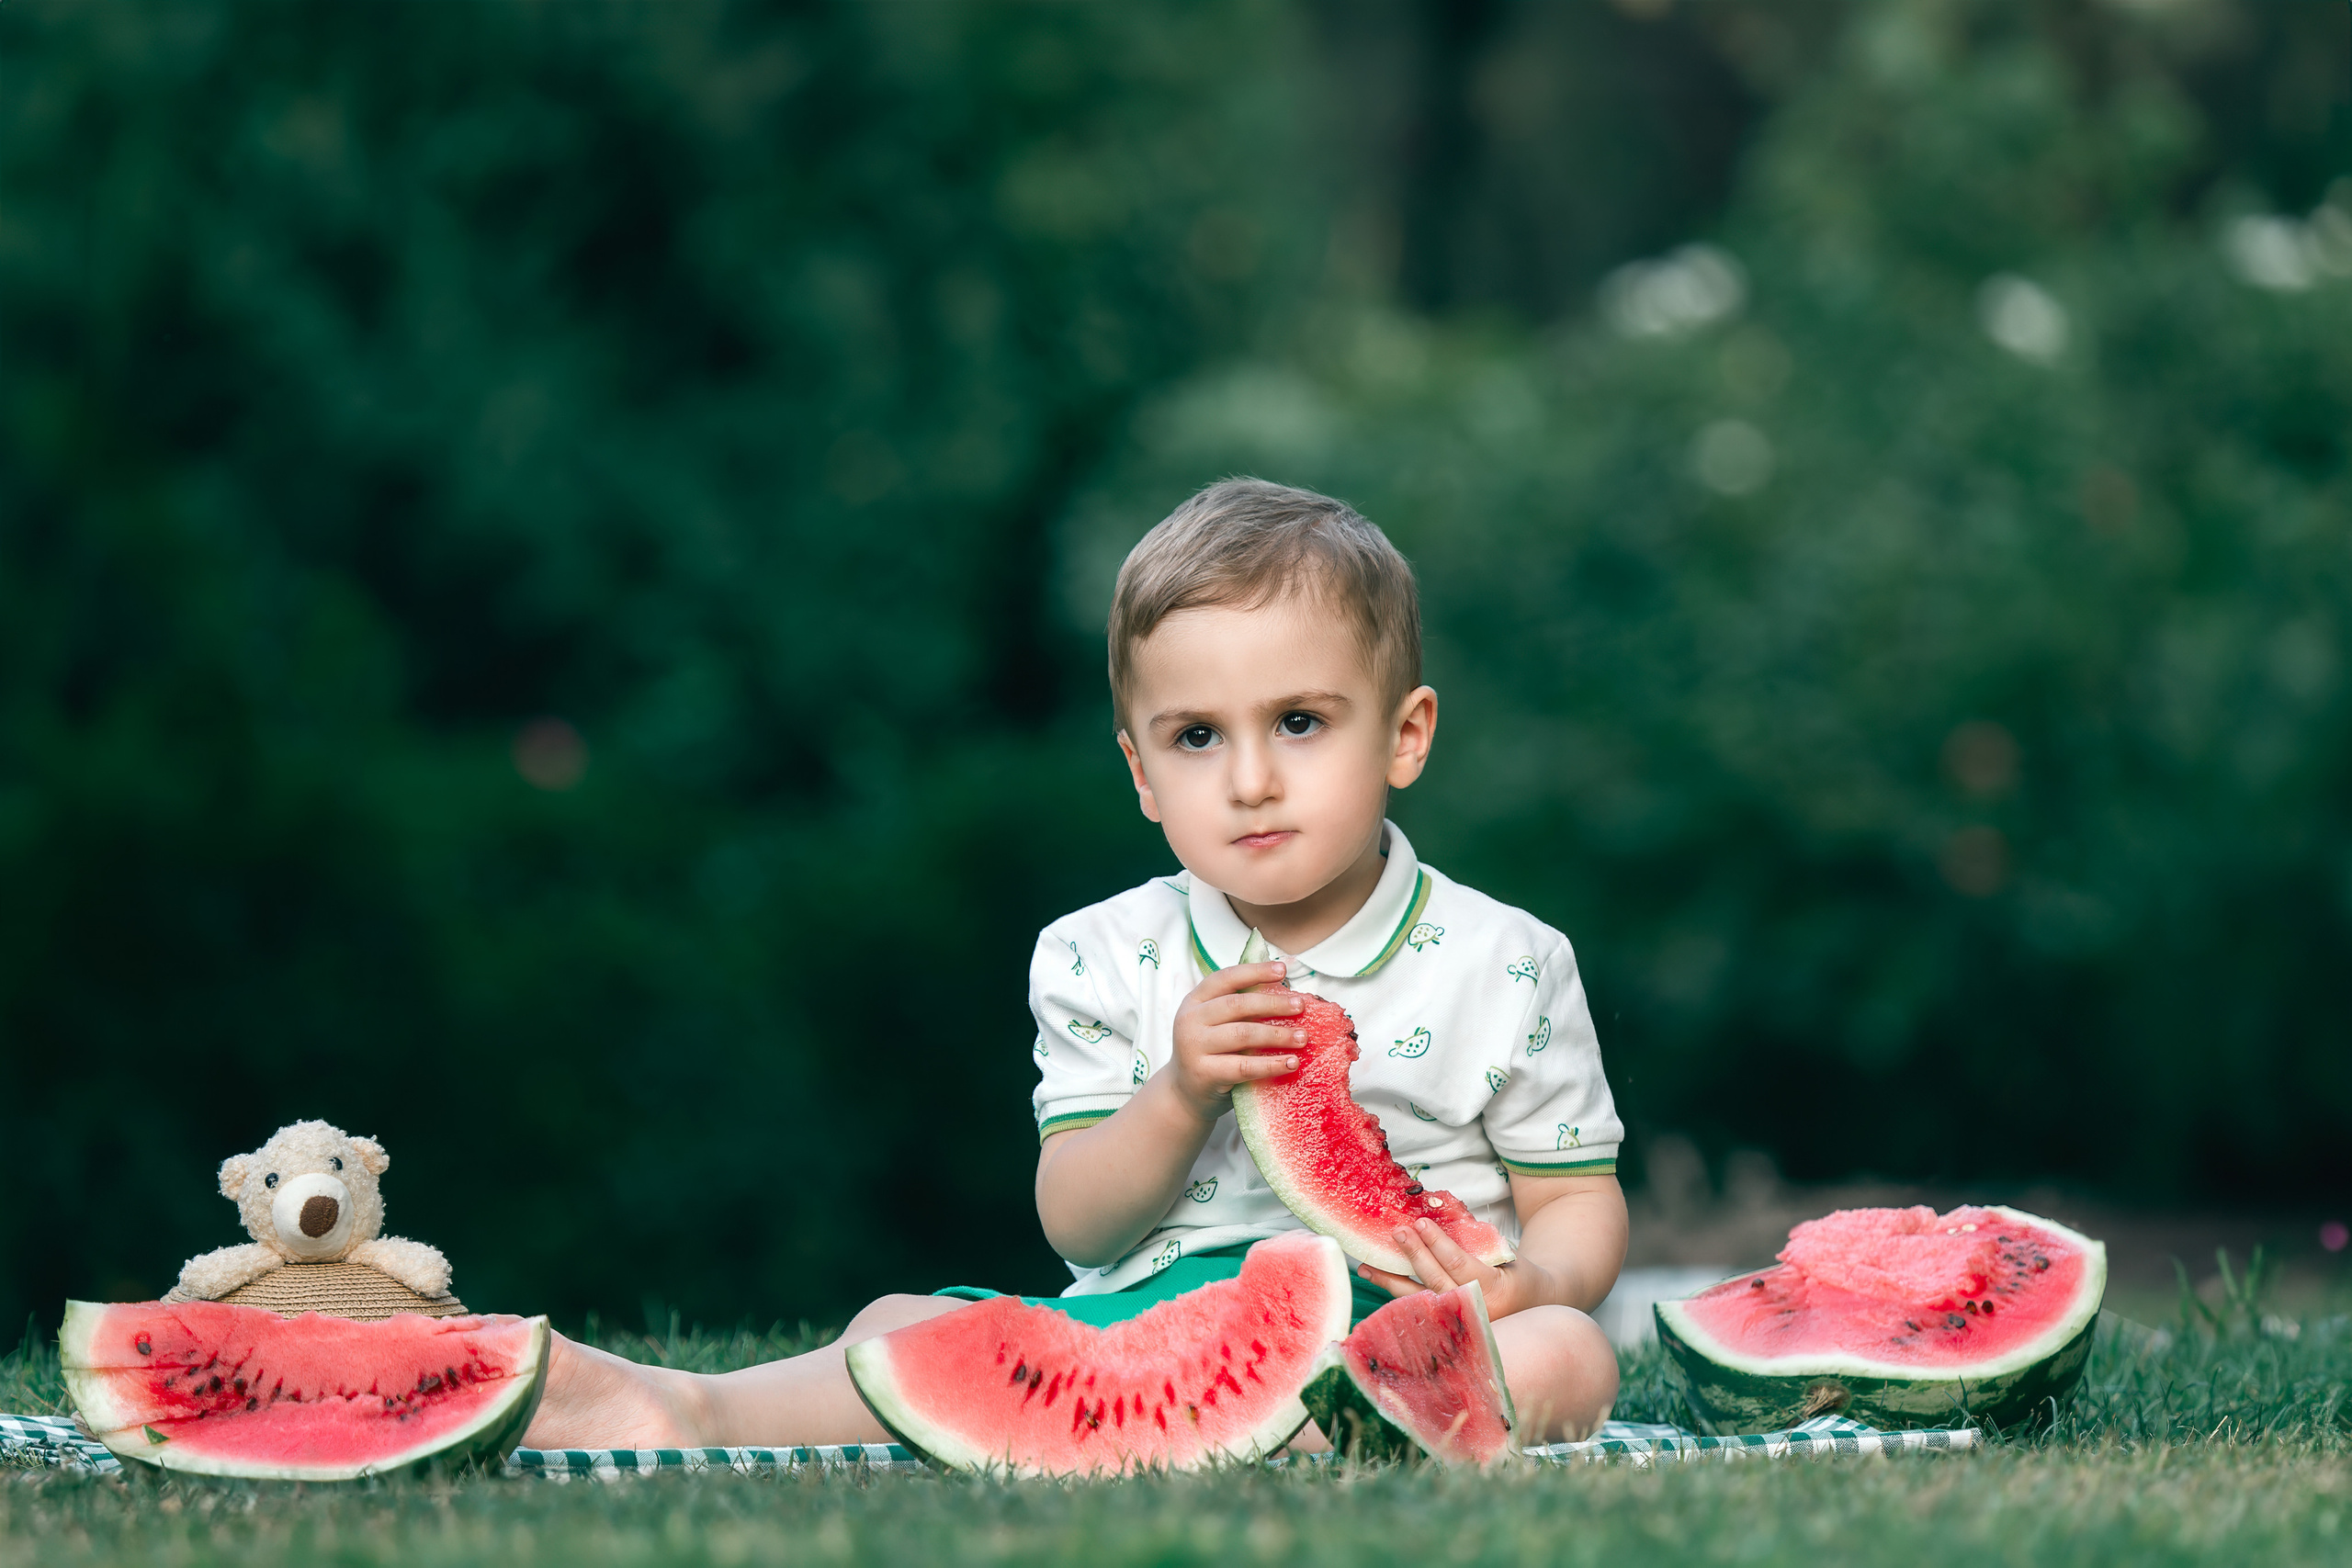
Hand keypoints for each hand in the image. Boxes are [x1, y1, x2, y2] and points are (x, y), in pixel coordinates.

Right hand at [1165, 960, 1303, 1122]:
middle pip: (1237, 1004)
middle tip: (1300, 1006)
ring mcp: (1193, 1047)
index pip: (1226, 978)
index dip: (1255, 971)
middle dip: (1273, 1004)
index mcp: (1194, 1001)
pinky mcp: (1203, 1073)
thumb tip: (1286, 994)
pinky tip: (1291, 1062)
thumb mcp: (1215, 1025)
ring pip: (1243, 1034)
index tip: (1282, 970)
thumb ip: (1239, 1009)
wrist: (1185, 1094)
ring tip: (1302, 1037)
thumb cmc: (1211, 1054)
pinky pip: (1244, 1066)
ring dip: (1277, 1034)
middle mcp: (1190, 1020)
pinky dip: (1271, 1064)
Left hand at [1358, 1217, 1549, 1319]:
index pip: (1460, 1265)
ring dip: (1391, 1282)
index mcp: (1494, 1290)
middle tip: (1397, 1232)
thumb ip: (1474, 1236)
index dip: (1438, 1244)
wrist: (1533, 1306)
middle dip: (1414, 1256)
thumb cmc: (1517, 1274)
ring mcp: (1459, 1323)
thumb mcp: (1504, 1252)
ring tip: (1367, 1266)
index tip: (1421, 1223)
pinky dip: (1395, 1296)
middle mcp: (1475, 1311)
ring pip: (1420, 1301)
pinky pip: (1418, 1310)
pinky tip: (1377, 1281)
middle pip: (1436, 1283)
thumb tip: (1438, 1206)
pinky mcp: (1447, 1329)